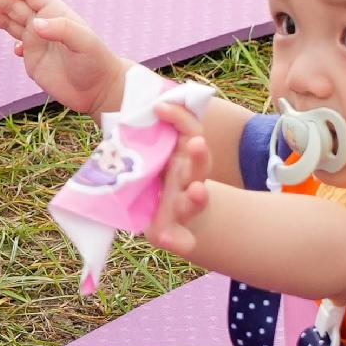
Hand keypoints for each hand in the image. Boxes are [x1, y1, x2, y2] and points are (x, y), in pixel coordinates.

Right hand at [0, 0, 132, 115]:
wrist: (100, 91)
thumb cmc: (96, 64)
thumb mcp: (83, 44)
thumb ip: (61, 30)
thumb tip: (35, 24)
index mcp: (55, 14)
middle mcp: (44, 24)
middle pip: (12, 6)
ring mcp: (37, 41)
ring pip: (8, 22)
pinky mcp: (34, 59)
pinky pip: (16, 42)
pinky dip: (8, 41)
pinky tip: (8, 48)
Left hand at [145, 105, 215, 256]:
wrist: (174, 218)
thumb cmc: (160, 177)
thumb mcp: (154, 155)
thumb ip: (151, 135)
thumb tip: (146, 105)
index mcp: (182, 156)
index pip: (189, 131)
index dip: (180, 118)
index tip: (161, 106)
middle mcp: (188, 180)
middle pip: (199, 165)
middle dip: (198, 155)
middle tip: (196, 144)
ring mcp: (183, 207)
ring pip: (196, 201)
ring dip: (198, 197)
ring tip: (198, 191)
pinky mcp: (174, 233)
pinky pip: (181, 240)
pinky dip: (176, 241)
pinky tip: (164, 238)